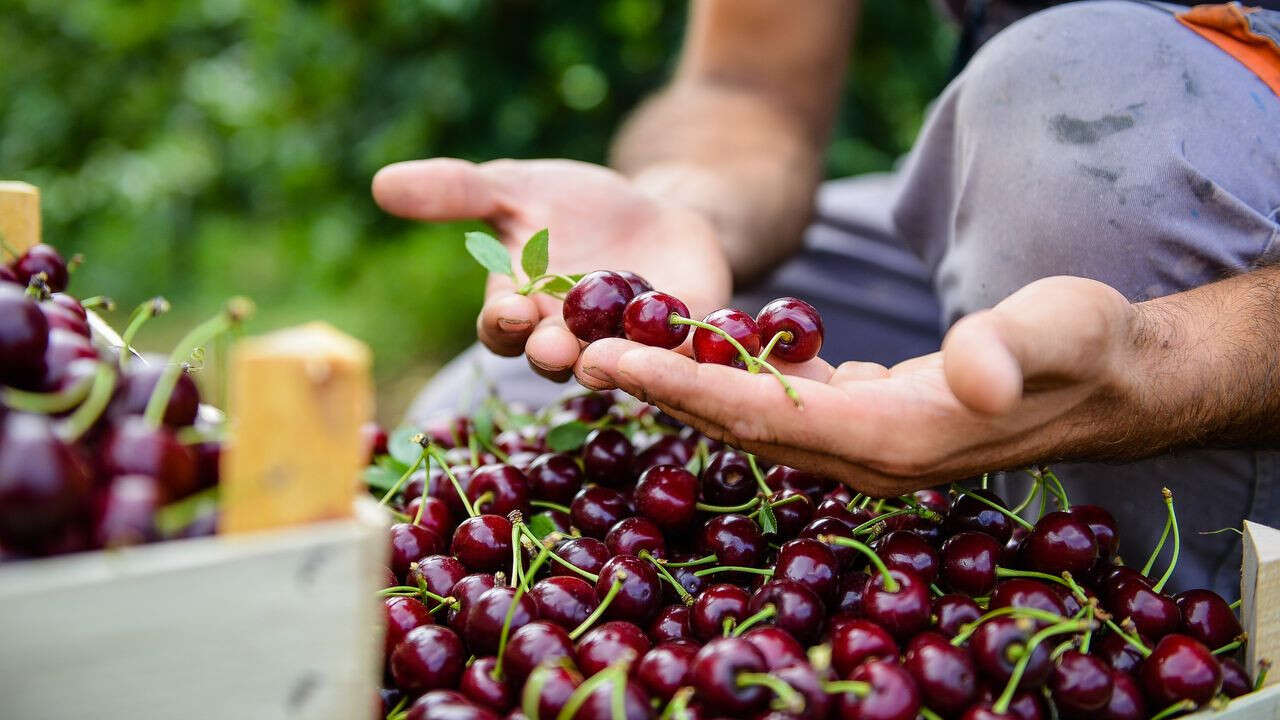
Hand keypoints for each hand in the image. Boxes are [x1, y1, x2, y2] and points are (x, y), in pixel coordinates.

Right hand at [371, 158, 731, 378]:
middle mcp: (568, 345)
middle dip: (552, 353)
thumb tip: (381, 182)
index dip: (503, 323)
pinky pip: (678, 359)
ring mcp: (625, 352)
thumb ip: (458, 191)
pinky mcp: (680, 347)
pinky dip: (678, 353)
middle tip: (556, 346)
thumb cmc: (575, 207)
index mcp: (522, 313)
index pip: (500, 332)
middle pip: (553, 361)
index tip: (511, 307)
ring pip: (613, 370)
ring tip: (606, 356)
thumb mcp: (518, 187)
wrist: (657, 212)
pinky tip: (683, 341)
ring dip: (609, 365)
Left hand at [574, 276, 1142, 495]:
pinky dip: (734, 381)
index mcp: (895, 437)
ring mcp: (868, 445)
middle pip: (739, 427)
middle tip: (580, 352)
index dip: (685, 387)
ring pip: (755, 420)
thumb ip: (1008, 350)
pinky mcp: (872, 421)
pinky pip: (786, 406)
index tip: (615, 358)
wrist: (1114, 383)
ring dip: (685, 388)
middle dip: (658, 391)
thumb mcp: (1059, 331)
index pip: (766, 417)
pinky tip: (699, 352)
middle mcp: (869, 455)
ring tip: (619, 350)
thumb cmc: (1088, 348)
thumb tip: (971, 369)